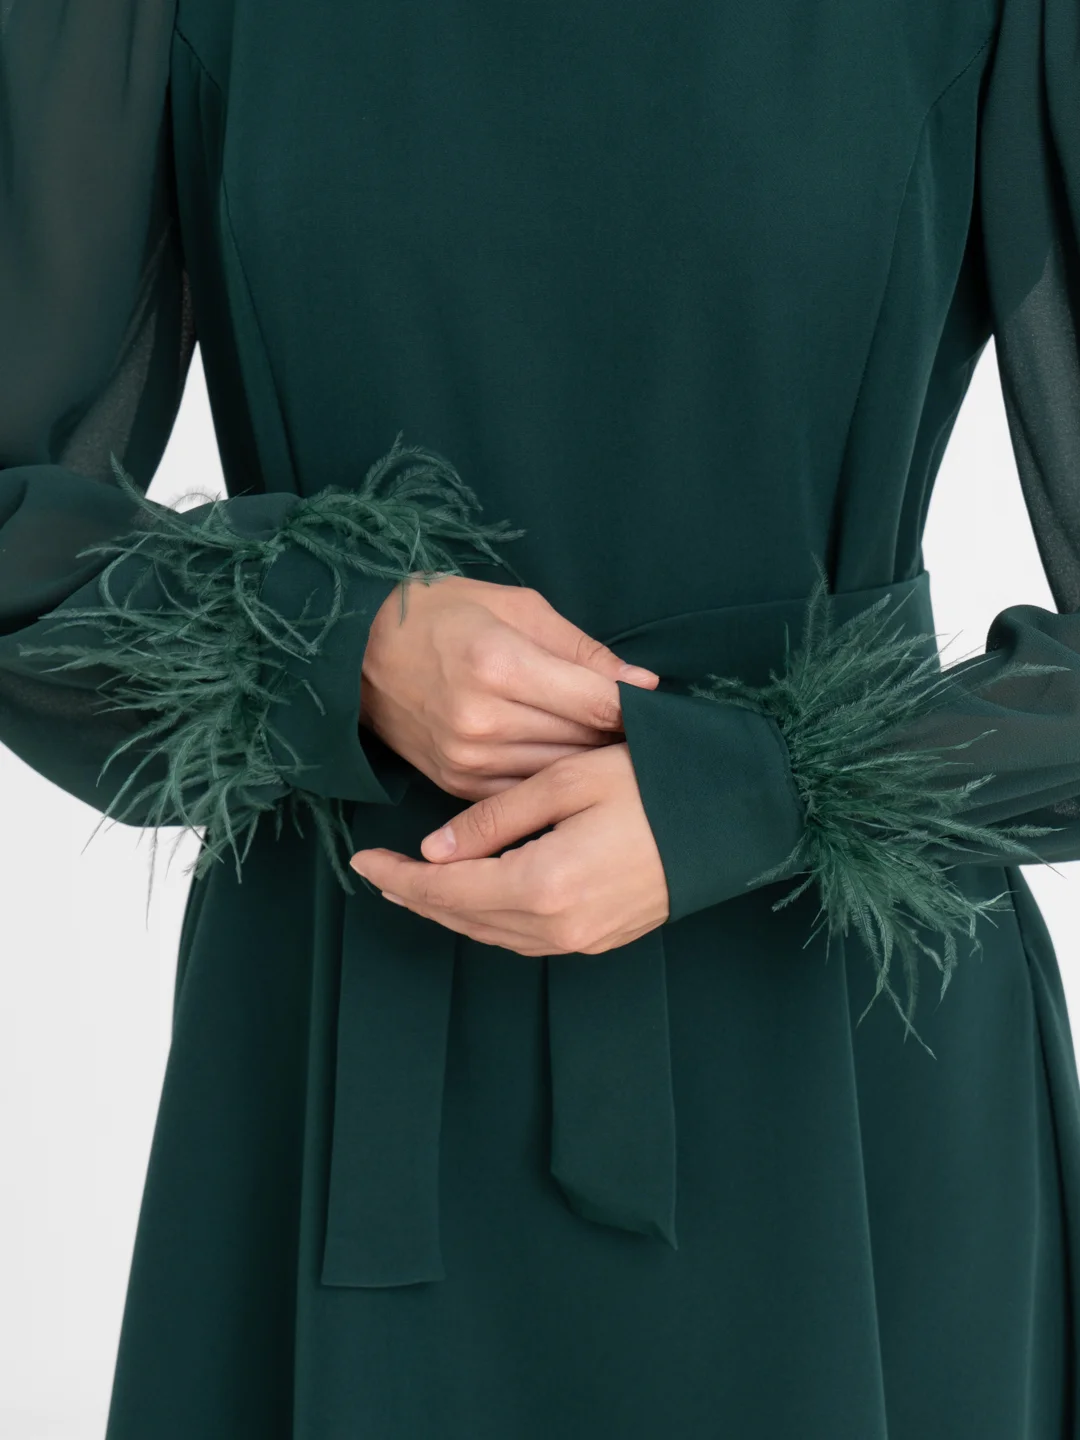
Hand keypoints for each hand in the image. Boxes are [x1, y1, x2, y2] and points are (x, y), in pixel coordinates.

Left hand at [349, 742, 669, 953]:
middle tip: (380, 874)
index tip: (362, 860)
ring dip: (451, 911)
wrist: (742, 817)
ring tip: (418, 886)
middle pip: (464, 918)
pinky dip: (490, 920)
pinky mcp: (605, 937)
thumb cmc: (659, 782)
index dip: (399, 877)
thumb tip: (437, 849)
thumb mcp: (568, 779)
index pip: (446, 889)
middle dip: (415, 897)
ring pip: (493, 935)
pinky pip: (527, 939)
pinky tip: (479, 897)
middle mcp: (560, 925)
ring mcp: (585, 938)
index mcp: (544, 883)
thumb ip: (497, 818)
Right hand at [360, 575, 657, 798]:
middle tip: (646, 729)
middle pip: (583, 741)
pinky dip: (552, 778)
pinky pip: (526, 792)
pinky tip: (568, 763)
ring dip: (590, 761)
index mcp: (498, 665)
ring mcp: (468, 759)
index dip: (636, 706)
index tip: (658, 706)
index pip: (597, 701)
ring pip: (560, 773)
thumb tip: (642, 683)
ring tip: (611, 747)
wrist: (354, 653)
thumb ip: (581, 649)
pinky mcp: (458, 784)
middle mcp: (483, 720)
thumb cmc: (440, 614)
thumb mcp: (514, 605)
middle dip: (618, 735)